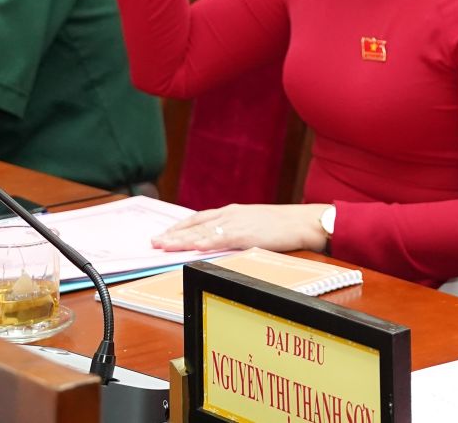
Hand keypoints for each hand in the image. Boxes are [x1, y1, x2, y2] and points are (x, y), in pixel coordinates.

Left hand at [151, 204, 329, 252]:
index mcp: (234, 212)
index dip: (182, 226)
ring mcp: (236, 223)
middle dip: (173, 233)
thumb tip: (225, 243)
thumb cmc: (285, 225)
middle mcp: (231, 214)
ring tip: (162, 245)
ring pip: (201, 231)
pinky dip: (201, 242)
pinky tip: (189, 246)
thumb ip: (240, 230)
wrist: (303, 221)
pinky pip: (217, 239)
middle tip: (154, 241)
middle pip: (196, 224)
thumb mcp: (258, 225)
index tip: (166, 233)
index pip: (201, 218)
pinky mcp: (243, 234)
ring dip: (180, 238)